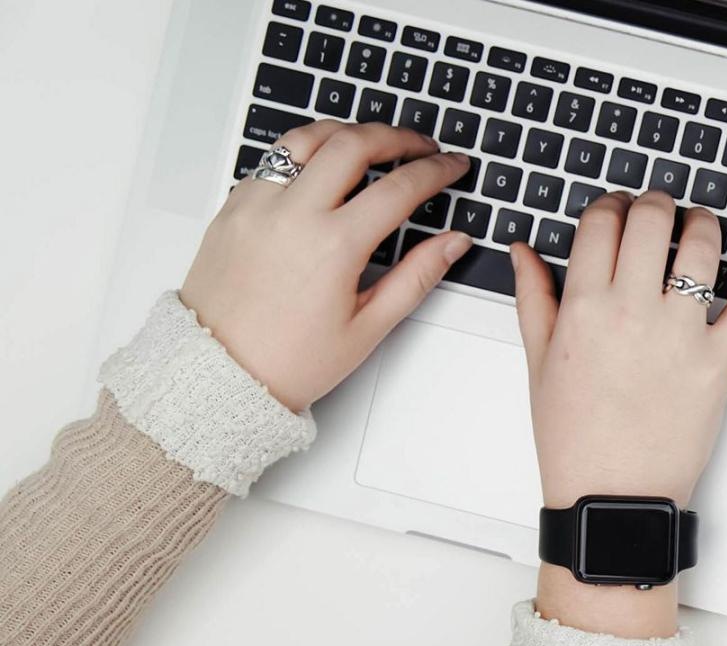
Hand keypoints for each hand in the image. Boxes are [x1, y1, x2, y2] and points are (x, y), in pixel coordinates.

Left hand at [180, 121, 472, 410]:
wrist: (217, 374)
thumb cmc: (287, 360)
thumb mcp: (368, 327)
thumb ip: (417, 276)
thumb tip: (452, 243)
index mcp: (333, 246)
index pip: (400, 187)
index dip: (436, 170)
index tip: (452, 166)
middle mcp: (292, 215)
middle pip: (353, 143)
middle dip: (397, 136)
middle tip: (420, 145)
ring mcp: (257, 206)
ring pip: (307, 138)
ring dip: (346, 132)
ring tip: (371, 142)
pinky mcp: (232, 208)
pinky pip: (272, 161)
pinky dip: (304, 154)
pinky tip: (322, 169)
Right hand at [510, 190, 726, 636]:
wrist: (613, 497)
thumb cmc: (575, 439)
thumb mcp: (539, 364)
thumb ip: (534, 298)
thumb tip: (525, 251)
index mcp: (584, 308)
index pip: (602, 223)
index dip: (611, 204)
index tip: (617, 209)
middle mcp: (634, 312)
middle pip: (652, 220)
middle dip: (655, 203)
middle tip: (658, 209)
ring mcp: (682, 334)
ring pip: (702, 248)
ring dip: (703, 223)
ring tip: (699, 225)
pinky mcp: (721, 360)